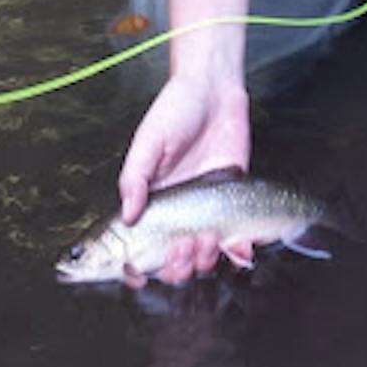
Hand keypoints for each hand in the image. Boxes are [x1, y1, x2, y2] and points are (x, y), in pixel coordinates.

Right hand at [118, 74, 250, 281]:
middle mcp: (178, 215)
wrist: (215, 91)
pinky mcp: (234, 204)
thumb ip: (135, 178)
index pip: (138, 252)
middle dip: (177, 267)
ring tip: (207, 239)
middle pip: (173, 264)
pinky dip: (239, 254)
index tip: (141, 274)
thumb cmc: (175, 111)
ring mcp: (207, 213)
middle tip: (182, 248)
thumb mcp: (147, 141)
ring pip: (203, 259)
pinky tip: (239, 249)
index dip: (137, 271)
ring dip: (204, 260)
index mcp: (151, 205)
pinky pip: (236, 241)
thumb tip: (127, 217)